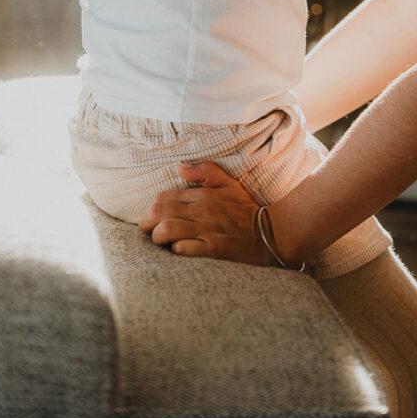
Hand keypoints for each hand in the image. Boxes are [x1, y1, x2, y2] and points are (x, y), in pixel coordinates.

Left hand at [137, 161, 275, 263]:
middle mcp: (203, 211)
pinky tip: (179, 250)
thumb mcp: (229, 184)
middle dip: (147, 222)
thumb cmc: (245, 210)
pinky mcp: (212, 250)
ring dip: (158, 237)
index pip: (164, 197)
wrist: (269, 234)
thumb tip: (180, 167)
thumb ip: (205, 172)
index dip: (152, 207)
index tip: (153, 216)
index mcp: (204, 195)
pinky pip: (183, 249)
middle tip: (149, 229)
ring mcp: (207, 231)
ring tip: (161, 241)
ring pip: (167, 230)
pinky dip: (176, 250)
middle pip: (160, 213)